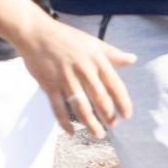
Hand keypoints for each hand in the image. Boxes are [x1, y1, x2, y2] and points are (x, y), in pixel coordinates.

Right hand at [16, 13, 133, 139]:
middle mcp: (83, 70)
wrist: (34, 32)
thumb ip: (112, 53)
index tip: (126, 115)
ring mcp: (65, 78)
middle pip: (100, 100)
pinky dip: (64, 122)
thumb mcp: (91, 42)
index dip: (123, 103)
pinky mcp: (48, 84)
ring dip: (91, 124)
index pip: (115, 87)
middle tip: (112, 126)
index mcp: (96, 60)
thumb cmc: (64, 37)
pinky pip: (58, 108)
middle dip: (108, 117)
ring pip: (81, 108)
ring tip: (98, 134)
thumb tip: (132, 59)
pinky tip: (71, 132)